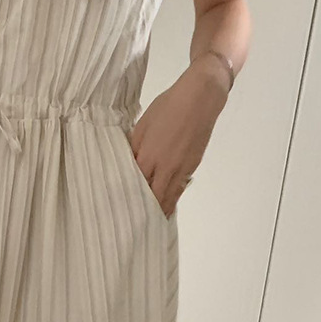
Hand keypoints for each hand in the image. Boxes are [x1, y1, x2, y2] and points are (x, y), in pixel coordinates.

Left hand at [128, 54, 229, 216]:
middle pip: (154, 197)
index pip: (136, 185)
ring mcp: (182, 169)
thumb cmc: (168, 107)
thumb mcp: (142, 125)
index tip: (120, 207)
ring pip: (170, 196)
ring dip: (161, 209)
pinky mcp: (193, 166)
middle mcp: (166, 168)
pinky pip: (180, 187)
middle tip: (135, 222)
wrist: (200, 99)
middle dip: (145, 210)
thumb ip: (134, 147)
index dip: (128, 198)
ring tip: (151, 221)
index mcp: (149, 156)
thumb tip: (129, 163)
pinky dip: (173, 197)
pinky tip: (167, 202)